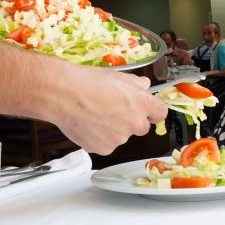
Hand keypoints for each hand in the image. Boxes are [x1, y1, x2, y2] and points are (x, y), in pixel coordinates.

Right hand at [51, 65, 167, 154]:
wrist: (63, 94)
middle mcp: (134, 123)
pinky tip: (87, 124)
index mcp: (142, 103)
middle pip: (141, 127)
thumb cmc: (87, 82)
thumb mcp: (117, 76)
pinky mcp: (104, 149)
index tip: (146, 110)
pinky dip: (98, 138)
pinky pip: (105, 145)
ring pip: (121, 136)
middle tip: (112, 110)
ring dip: (113, 129)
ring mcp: (119, 139)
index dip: (152, 111)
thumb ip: (135, 84)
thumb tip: (143, 86)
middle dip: (131, 121)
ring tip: (94, 115)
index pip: (160, 113)